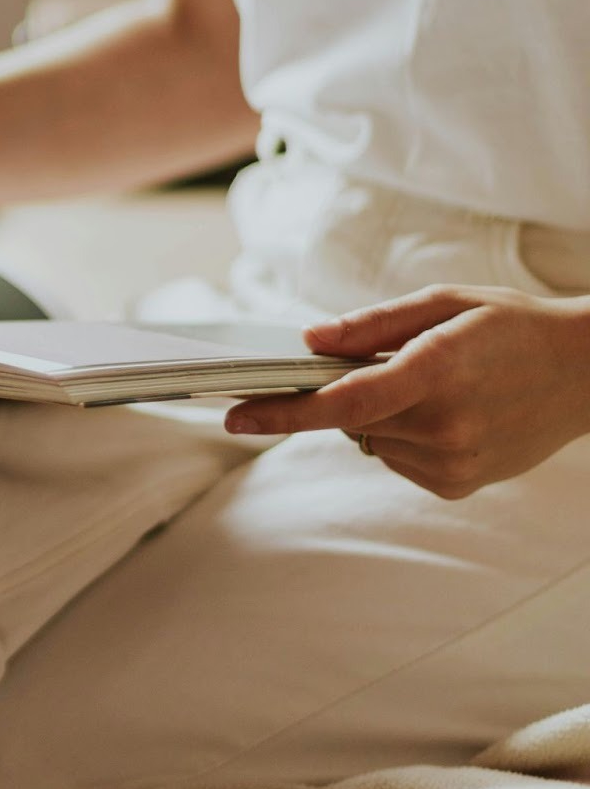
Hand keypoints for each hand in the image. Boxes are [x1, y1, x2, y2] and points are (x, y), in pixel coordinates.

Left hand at [224, 286, 589, 498]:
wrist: (586, 374)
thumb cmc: (510, 327)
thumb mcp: (443, 304)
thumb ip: (370, 326)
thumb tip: (307, 341)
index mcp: (437, 371)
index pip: (342, 402)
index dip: (282, 412)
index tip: (234, 417)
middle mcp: (445, 425)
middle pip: (347, 419)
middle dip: (338, 394)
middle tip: (379, 364)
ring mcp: (454, 463)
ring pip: (368, 440)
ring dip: (376, 414)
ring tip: (432, 384)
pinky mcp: (458, 485)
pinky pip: (396, 459)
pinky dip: (400, 436)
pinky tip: (443, 413)